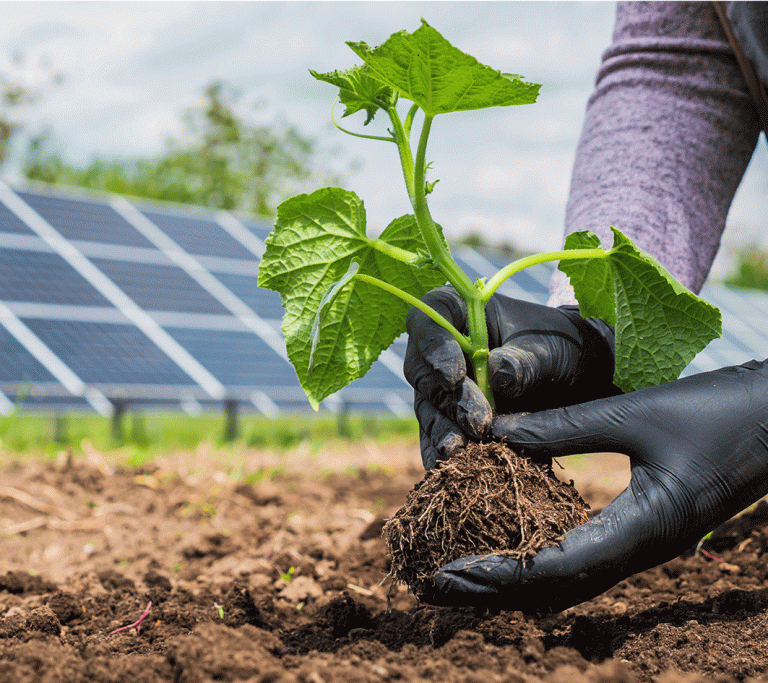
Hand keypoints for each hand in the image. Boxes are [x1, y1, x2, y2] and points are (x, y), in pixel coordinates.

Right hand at [404, 286, 618, 468]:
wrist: (582, 377)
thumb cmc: (565, 347)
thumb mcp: (553, 349)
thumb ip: (526, 360)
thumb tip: (497, 373)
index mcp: (462, 311)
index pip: (429, 318)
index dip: (433, 346)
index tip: (455, 375)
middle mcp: (444, 347)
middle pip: (424, 370)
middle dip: (450, 400)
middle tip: (480, 423)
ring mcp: (443, 385)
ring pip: (428, 408)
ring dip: (443, 432)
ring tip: (462, 454)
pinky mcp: (451, 418)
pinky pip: (438, 437)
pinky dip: (443, 456)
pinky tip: (450, 474)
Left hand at [423, 361, 767, 612]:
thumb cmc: (718, 413)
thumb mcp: (634, 414)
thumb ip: (564, 425)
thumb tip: (496, 430)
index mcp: (643, 531)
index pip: (554, 569)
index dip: (497, 574)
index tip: (446, 574)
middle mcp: (640, 550)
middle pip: (554, 588)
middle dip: (493, 590)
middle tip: (434, 584)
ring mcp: (644, 544)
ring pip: (567, 578)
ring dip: (513, 578)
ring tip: (461, 570)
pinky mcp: (644, 529)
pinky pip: (583, 555)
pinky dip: (539, 557)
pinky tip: (511, 541)